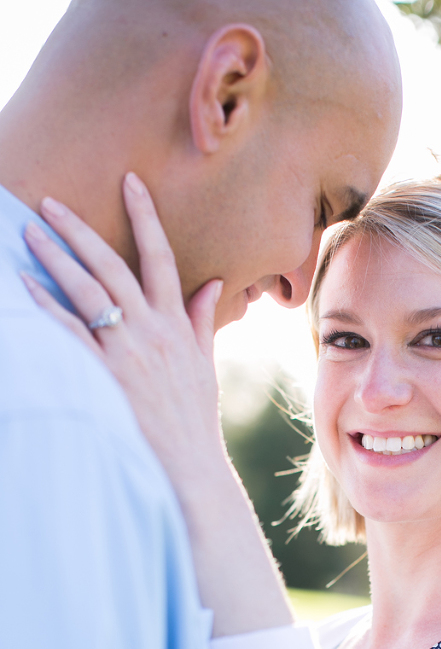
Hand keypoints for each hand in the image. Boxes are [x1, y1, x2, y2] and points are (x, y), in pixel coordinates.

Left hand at [22, 174, 293, 634]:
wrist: (188, 466)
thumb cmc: (194, 420)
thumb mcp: (204, 366)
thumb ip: (198, 321)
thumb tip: (208, 285)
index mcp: (176, 325)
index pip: (162, 258)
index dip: (145, 217)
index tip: (129, 182)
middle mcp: (152, 332)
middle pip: (114, 266)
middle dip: (81, 230)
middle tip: (50, 202)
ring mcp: (127, 352)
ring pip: (89, 293)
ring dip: (57, 259)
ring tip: (31, 232)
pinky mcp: (105, 376)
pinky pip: (70, 332)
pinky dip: (46, 306)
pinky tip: (25, 285)